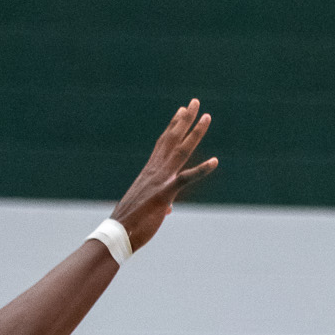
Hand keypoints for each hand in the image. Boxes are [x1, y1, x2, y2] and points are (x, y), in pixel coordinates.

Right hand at [110, 99, 217, 251]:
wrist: (119, 232)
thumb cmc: (132, 223)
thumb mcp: (149, 209)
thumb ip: (162, 204)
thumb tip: (168, 209)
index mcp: (151, 171)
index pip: (164, 143)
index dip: (174, 126)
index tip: (182, 111)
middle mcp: (155, 170)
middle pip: (173, 138)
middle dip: (185, 119)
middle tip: (195, 102)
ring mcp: (160, 179)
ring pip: (181, 150)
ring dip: (195, 133)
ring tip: (207, 117)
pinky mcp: (165, 193)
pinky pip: (186, 178)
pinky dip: (201, 170)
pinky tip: (215, 161)